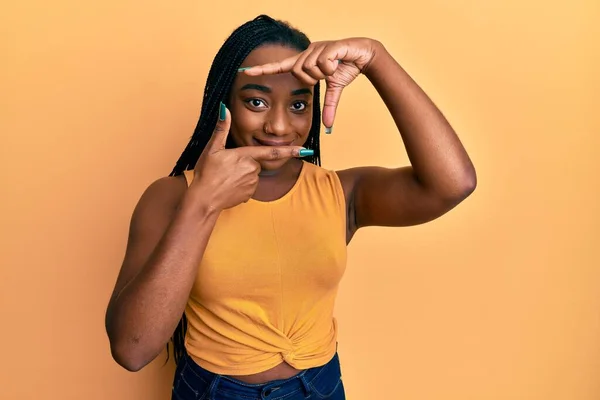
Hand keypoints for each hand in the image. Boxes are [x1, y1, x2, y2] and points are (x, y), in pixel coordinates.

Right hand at [191, 104, 307, 209]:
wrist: (204, 200)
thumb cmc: (207, 174)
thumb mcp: (212, 148)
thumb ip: (222, 128)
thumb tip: (225, 109)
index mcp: (246, 156)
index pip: (273, 151)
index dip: (290, 150)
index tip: (306, 150)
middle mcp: (253, 170)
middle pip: (255, 162)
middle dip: (244, 162)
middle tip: (226, 167)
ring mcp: (252, 183)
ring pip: (252, 174)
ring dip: (242, 174)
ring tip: (225, 177)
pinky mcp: (249, 194)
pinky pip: (248, 186)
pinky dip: (240, 185)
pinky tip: (228, 186)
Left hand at [243, 38, 379, 129]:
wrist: (363, 54)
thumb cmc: (347, 68)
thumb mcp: (334, 89)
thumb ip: (328, 106)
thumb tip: (327, 126)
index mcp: (304, 62)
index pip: (279, 67)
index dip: (263, 69)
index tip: (245, 71)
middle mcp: (306, 52)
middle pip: (298, 72)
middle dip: (312, 79)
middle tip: (326, 75)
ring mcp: (315, 47)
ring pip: (309, 68)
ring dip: (323, 72)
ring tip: (334, 66)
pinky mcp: (326, 45)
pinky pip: (322, 62)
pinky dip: (332, 67)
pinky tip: (338, 61)